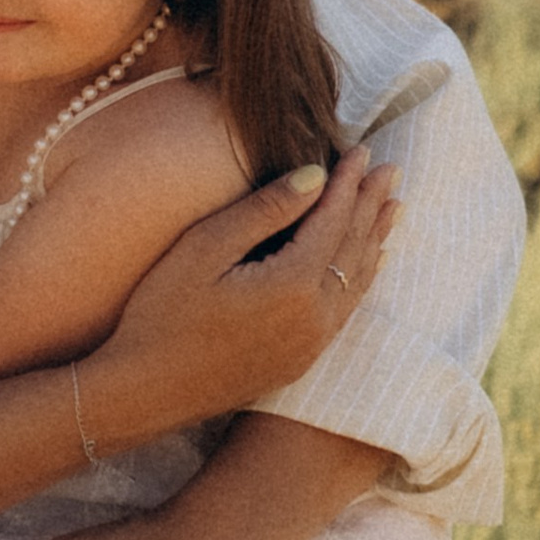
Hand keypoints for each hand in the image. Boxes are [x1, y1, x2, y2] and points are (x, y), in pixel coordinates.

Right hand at [87, 148, 395, 443]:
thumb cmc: (164, 311)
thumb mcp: (206, 247)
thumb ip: (265, 211)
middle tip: (391, 169)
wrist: (147, 390)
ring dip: (375, 239)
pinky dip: (363, 277)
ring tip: (392, 207)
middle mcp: (314, 318)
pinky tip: (369, 264)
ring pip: (358, 281)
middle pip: (354, 249)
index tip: (362, 149)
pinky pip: (346, 309)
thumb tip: (316, 175)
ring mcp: (311, 345)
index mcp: (293, 284)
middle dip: (371, 205)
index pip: (333, 219)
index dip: (348, 183)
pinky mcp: (301, 361)